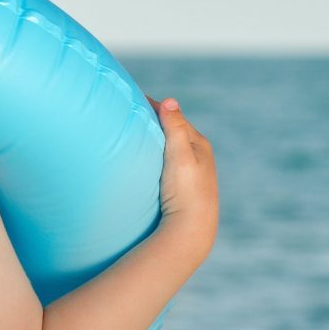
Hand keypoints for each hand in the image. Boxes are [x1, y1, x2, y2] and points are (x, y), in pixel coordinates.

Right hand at [145, 95, 218, 256]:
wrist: (191, 231)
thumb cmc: (186, 193)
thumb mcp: (180, 156)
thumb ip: (175, 128)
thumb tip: (170, 100)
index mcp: (199, 145)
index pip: (174, 117)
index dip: (154, 107)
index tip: (132, 98)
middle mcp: (198, 156)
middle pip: (173, 131)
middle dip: (154, 120)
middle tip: (128, 112)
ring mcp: (191, 173)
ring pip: (170, 148)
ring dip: (154, 139)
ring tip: (133, 134)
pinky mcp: (182, 188)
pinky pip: (166, 163)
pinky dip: (155, 155)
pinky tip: (143, 161)